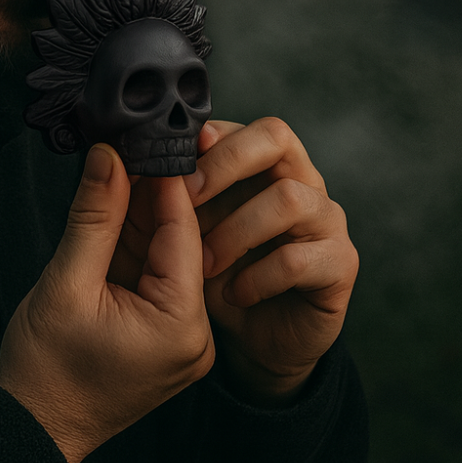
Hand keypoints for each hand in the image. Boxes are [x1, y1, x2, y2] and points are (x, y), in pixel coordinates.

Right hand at [0, 143, 213, 462]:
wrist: (32, 427)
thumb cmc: (45, 373)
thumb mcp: (66, 282)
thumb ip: (93, 216)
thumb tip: (108, 156)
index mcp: (180, 325)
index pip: (181, 230)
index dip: (163, 179)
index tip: (148, 138)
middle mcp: (193, 333)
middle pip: (178, 239)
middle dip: (150, 193)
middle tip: (128, 147)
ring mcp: (181, 336)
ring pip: (165, 253)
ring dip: (139, 214)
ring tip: (116, 172)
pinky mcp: (163, 334)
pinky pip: (154, 273)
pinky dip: (132, 242)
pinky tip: (113, 211)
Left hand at [184, 118, 358, 404]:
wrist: (254, 338)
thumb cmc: (217, 269)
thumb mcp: (186, 226)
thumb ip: (170, 191)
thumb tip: (122, 157)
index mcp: (265, 162)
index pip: (243, 124)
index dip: (209, 138)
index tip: (170, 161)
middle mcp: (301, 179)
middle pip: (277, 137)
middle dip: (225, 163)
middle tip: (186, 198)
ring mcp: (326, 219)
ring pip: (288, 198)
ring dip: (235, 231)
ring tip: (202, 263)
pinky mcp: (340, 264)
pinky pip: (299, 258)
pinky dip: (257, 277)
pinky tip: (233, 294)